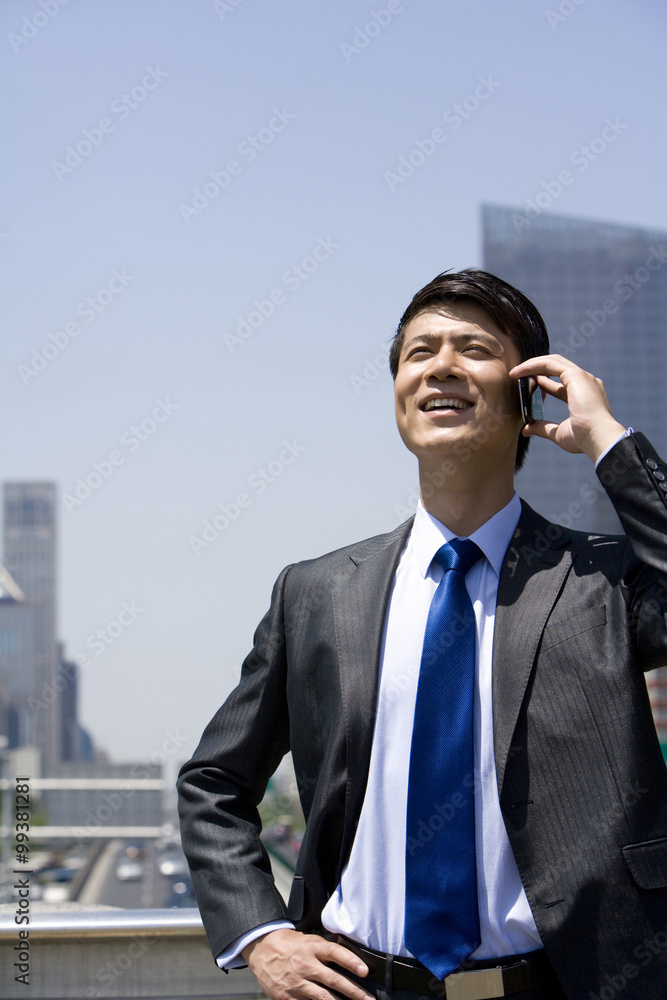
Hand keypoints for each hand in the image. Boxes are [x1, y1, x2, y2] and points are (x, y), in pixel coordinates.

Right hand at [242, 928, 371, 999]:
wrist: (261, 949)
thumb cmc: (289, 944)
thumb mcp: (308, 940)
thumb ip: (325, 950)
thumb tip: (350, 961)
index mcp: (312, 947)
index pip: (335, 952)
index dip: (351, 961)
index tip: (365, 971)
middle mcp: (305, 964)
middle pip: (333, 979)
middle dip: (354, 992)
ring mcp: (296, 982)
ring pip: (323, 997)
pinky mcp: (286, 997)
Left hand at [509, 355, 625, 462]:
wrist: (598, 438)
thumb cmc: (584, 439)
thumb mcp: (558, 433)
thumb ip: (543, 428)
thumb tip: (526, 429)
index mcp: (585, 395)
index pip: (561, 385)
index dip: (543, 384)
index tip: (528, 388)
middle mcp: (586, 382)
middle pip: (557, 368)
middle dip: (536, 369)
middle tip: (518, 376)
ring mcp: (582, 377)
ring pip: (553, 362)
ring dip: (532, 365)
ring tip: (515, 372)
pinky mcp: (576, 375)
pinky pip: (550, 364)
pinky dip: (534, 365)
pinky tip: (520, 372)